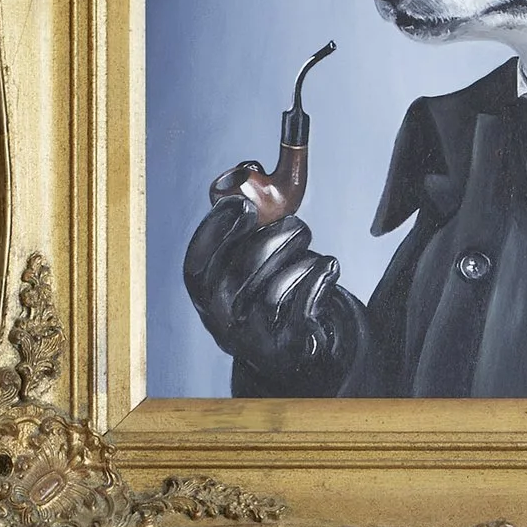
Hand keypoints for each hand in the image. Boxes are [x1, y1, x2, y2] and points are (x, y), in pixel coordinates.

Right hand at [183, 182, 364, 395]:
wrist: (291, 351)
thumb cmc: (268, 290)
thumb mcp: (247, 263)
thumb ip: (246, 226)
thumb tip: (251, 174)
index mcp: (203, 294)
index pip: (197, 261)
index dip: (218, 228)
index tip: (243, 204)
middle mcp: (221, 320)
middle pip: (242, 270)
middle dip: (275, 236)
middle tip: (298, 224)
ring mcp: (253, 338)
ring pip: (275, 289)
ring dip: (300, 258)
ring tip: (311, 249)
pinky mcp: (288, 347)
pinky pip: (303, 306)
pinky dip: (319, 278)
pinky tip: (329, 267)